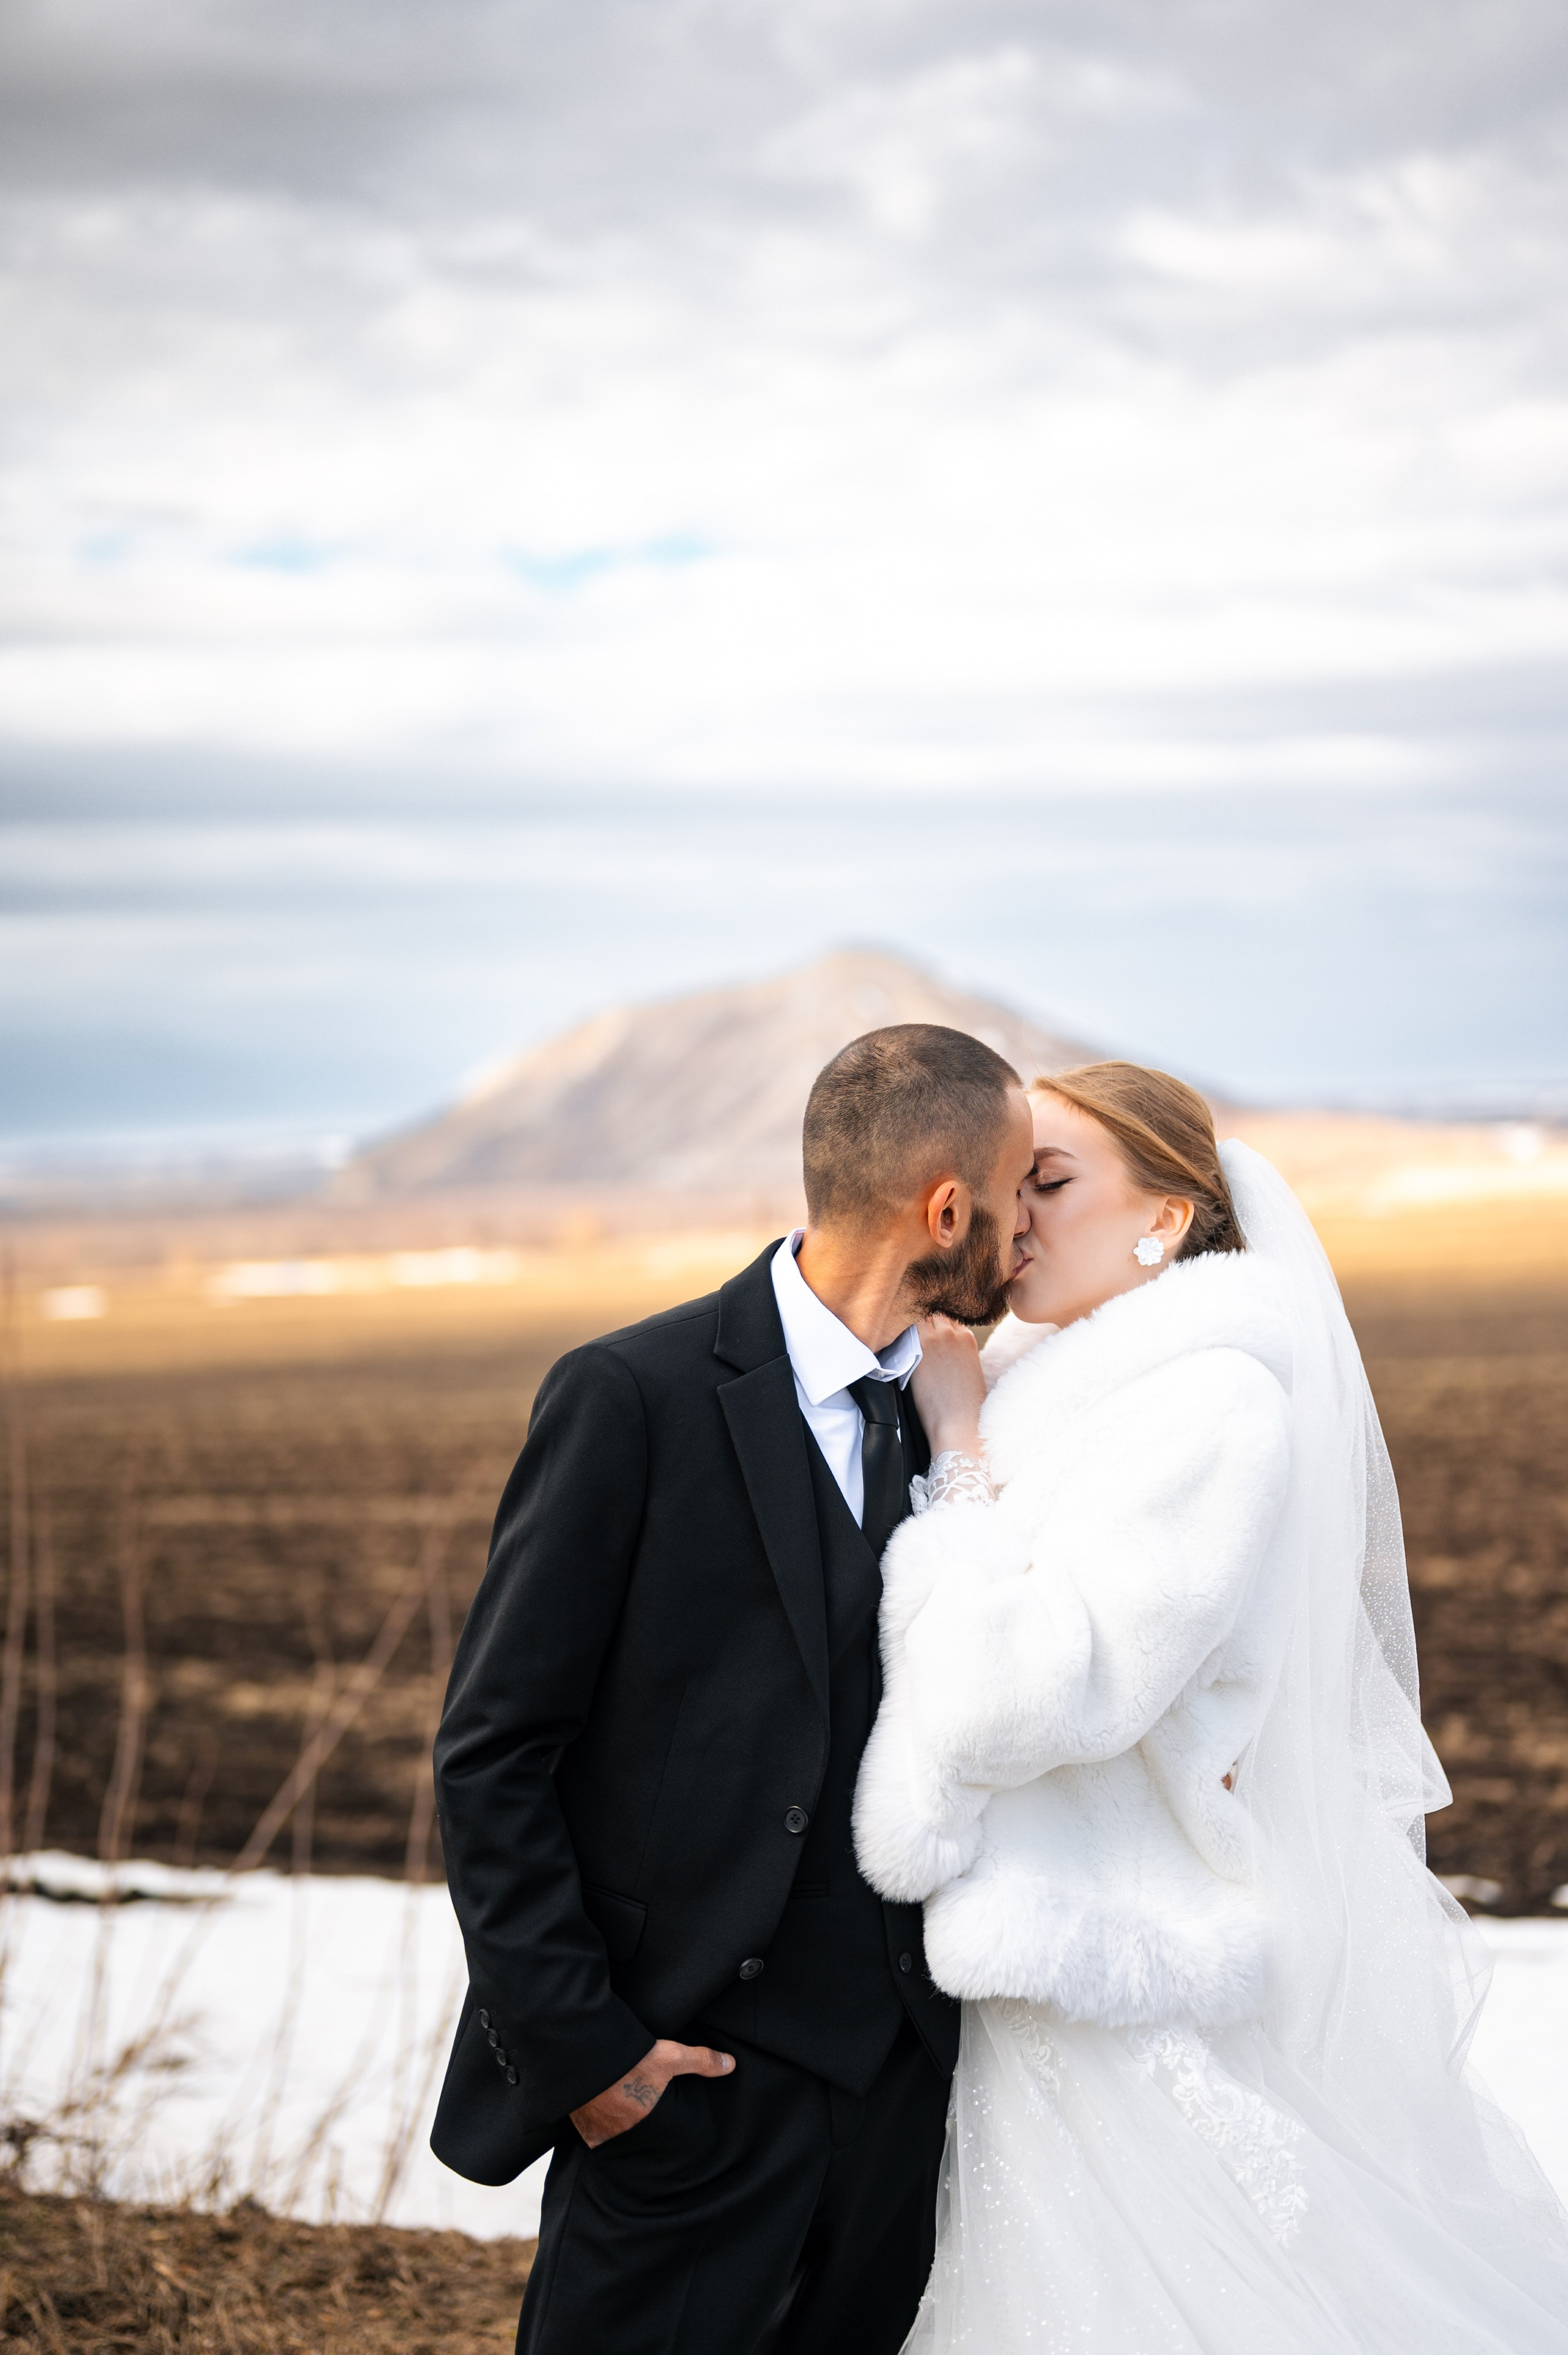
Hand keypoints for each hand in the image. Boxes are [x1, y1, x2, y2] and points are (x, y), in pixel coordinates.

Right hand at [570, 2038, 734, 2147]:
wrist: (585, 2054)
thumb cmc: (630, 2058)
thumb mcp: (670, 2055)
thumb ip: (701, 2061)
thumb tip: (731, 2065)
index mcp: (648, 2124)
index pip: (663, 2141)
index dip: (668, 2136)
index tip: (669, 2131)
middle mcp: (623, 2136)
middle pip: (639, 2142)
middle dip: (645, 2135)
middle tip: (647, 2123)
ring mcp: (600, 2134)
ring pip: (615, 2140)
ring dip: (621, 2133)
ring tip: (627, 2120)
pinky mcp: (582, 2128)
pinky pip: (594, 2135)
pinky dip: (600, 2129)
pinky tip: (603, 2118)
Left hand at [910, 1317, 986, 1458]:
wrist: (958, 1422)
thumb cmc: (966, 1405)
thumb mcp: (969, 1370)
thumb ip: (957, 1352)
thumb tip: (941, 1352)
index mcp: (967, 1337)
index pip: (945, 1317)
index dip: (932, 1325)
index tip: (923, 1332)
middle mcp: (952, 1332)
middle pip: (930, 1313)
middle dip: (920, 1321)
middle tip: (907, 1332)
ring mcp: (935, 1337)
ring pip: (916, 1317)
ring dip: (908, 1325)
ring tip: (897, 1336)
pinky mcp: (918, 1347)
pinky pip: (904, 1328)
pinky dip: (898, 1332)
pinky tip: (890, 1340)